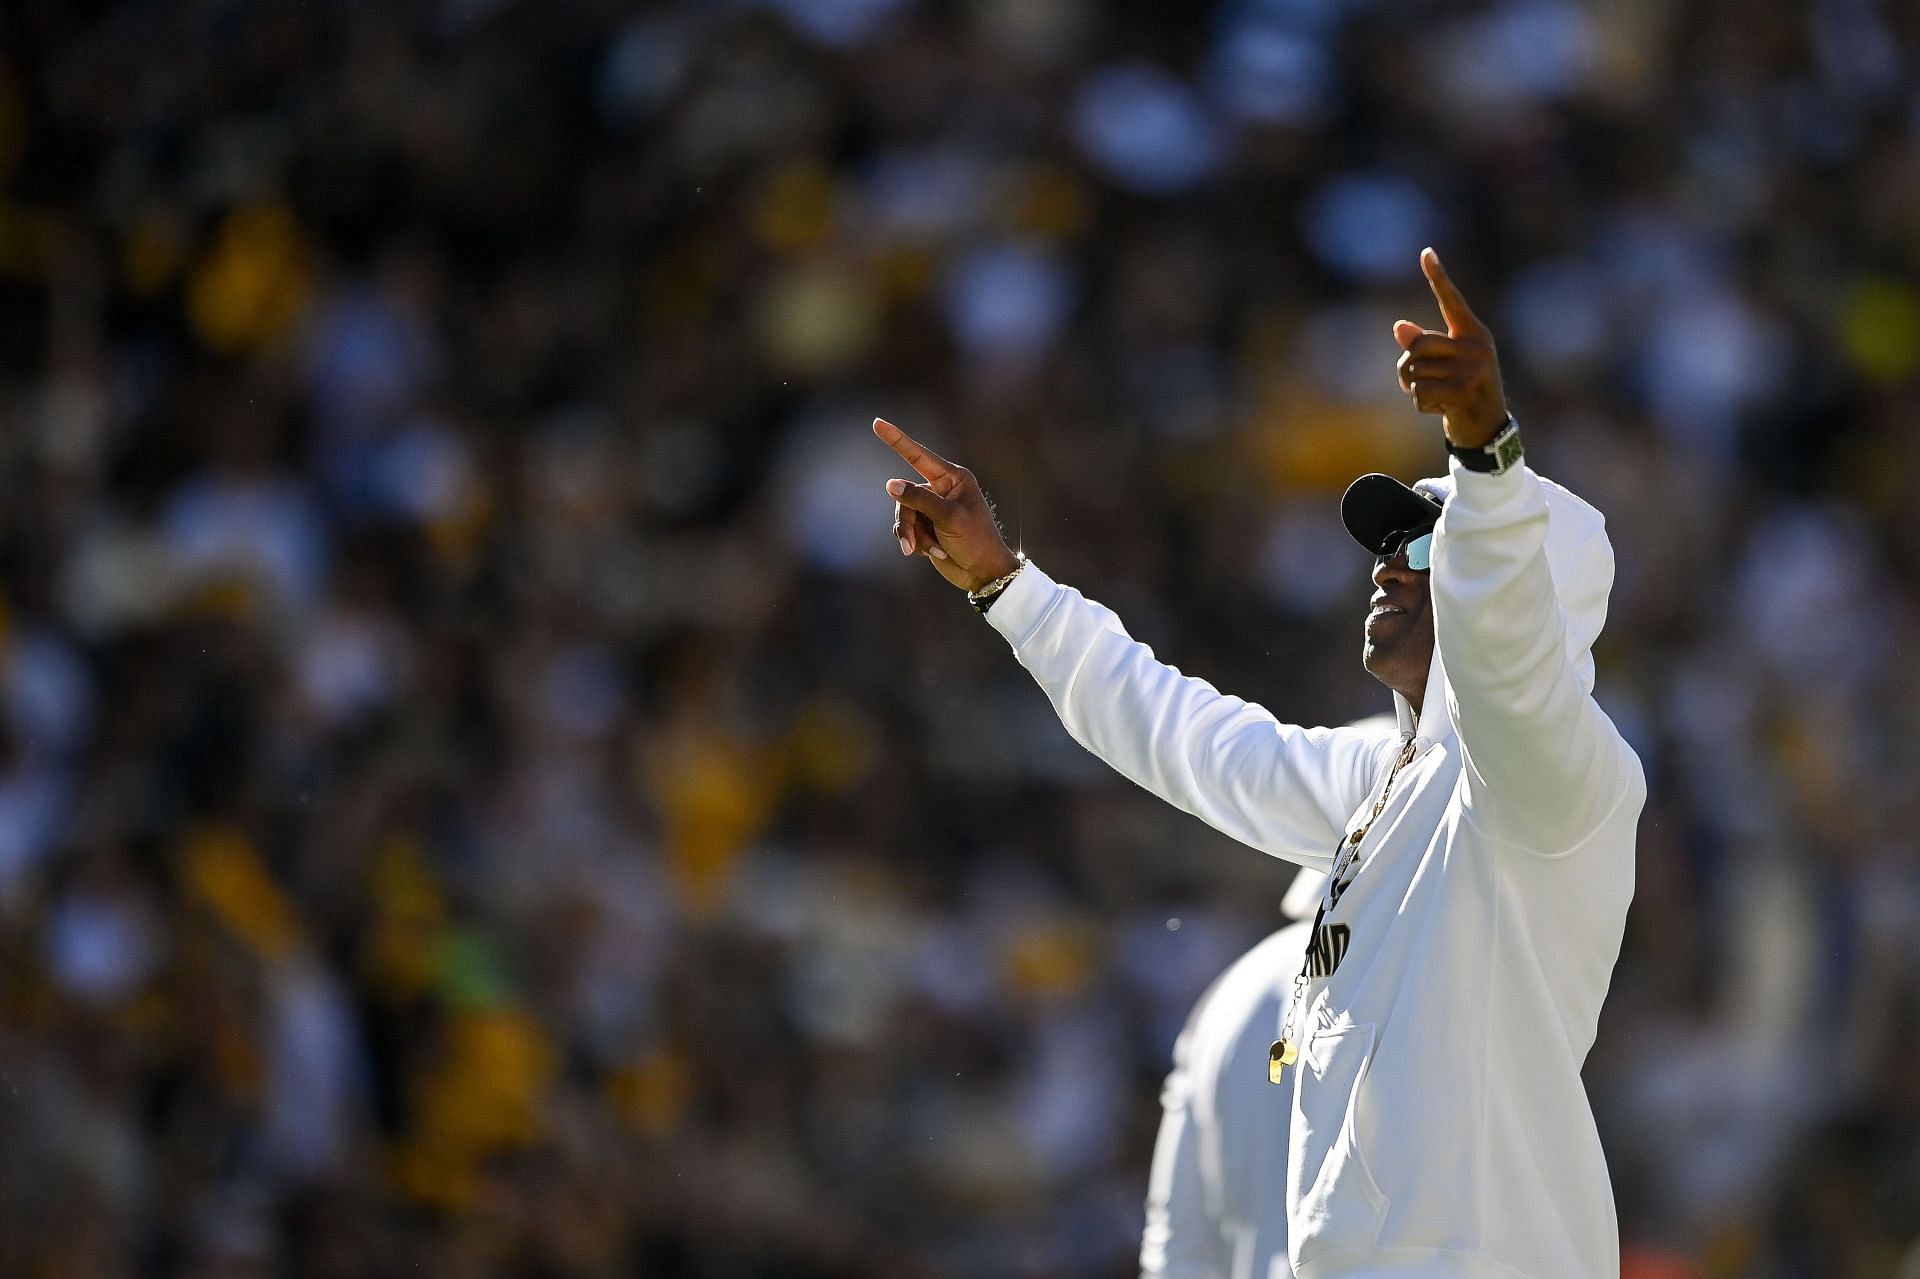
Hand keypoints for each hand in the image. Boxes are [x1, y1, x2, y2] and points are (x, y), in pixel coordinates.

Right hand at [873, 417, 1021, 592]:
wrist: (983, 573)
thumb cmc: (975, 540)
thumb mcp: (948, 517)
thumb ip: (919, 499)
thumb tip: (891, 484)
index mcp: (953, 478)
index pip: (918, 455)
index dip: (897, 439)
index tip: (876, 423)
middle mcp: (941, 489)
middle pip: (905, 495)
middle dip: (908, 520)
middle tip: (913, 542)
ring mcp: (932, 509)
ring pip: (904, 514)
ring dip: (912, 535)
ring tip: (926, 550)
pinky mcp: (926, 527)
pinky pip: (906, 528)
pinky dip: (914, 542)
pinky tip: (931, 553)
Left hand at [1393, 248, 1509, 448]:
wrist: (1488, 427)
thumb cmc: (1463, 390)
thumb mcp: (1447, 365)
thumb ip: (1424, 345)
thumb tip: (1399, 327)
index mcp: (1473, 333)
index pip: (1451, 301)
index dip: (1438, 277)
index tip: (1425, 252)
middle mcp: (1477, 346)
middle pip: (1419, 345)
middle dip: (1406, 366)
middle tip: (1411, 381)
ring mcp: (1473, 369)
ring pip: (1415, 372)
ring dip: (1413, 389)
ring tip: (1433, 396)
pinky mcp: (1463, 392)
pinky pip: (1420, 393)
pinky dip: (1421, 405)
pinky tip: (1440, 409)